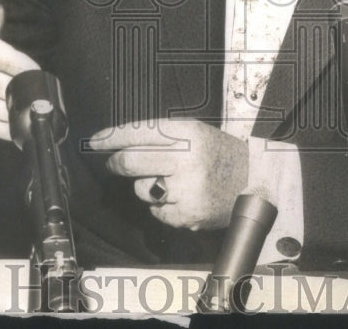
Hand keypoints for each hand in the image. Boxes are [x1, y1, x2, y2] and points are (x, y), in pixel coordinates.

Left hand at [90, 119, 247, 229]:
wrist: (254, 181)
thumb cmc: (218, 154)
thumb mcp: (194, 132)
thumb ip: (160, 136)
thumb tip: (117, 144)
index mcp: (188, 132)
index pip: (138, 132)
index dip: (110, 137)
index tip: (93, 142)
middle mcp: (186, 159)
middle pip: (130, 161)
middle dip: (115, 162)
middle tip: (113, 162)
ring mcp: (187, 189)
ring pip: (141, 189)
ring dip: (145, 186)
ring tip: (170, 181)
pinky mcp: (187, 215)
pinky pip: (156, 211)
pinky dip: (162, 206)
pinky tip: (182, 197)